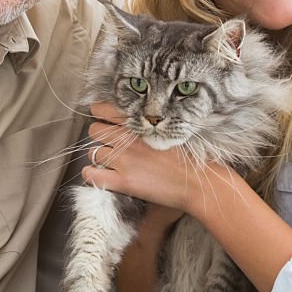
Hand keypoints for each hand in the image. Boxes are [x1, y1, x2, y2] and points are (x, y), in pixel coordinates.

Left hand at [83, 102, 230, 215]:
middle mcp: (129, 139)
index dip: (100, 112)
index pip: (107, 109)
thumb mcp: (173, 129)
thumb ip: (151, 122)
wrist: (199, 182)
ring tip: (110, 160)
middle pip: (95, 129)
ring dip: (99, 154)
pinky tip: (100, 174)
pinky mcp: (123, 182)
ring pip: (93, 151)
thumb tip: (137, 118)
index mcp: (142, 123)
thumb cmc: (191, 156)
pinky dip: (92, 173)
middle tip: (109, 141)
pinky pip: (91, 175)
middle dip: (99, 134)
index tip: (100, 115)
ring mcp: (124, 161)